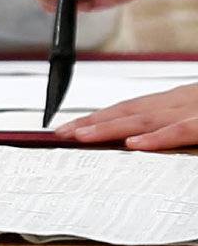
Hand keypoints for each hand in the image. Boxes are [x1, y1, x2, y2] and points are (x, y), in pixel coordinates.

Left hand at [57, 81, 197, 150]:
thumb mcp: (197, 117)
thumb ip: (175, 125)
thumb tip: (143, 138)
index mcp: (179, 101)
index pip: (130, 109)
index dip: (99, 118)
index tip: (71, 128)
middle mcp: (182, 102)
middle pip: (128, 112)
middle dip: (91, 122)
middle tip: (61, 133)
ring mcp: (194, 111)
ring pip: (145, 119)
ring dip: (109, 127)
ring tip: (80, 136)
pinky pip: (181, 131)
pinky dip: (156, 137)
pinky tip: (133, 144)